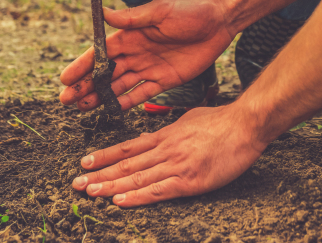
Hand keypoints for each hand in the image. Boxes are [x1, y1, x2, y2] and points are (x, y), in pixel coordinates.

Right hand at [59, 0, 233, 110]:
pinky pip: (142, 94)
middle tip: (66, 100)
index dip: (82, 65)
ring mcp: (149, 67)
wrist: (219, 21)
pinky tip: (110, 111)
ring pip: (119, 85)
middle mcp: (136, 52)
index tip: (65, 78)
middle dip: (85, 85)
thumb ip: (132, 18)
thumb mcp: (160, 11)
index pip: (101, 52)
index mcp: (131, 34)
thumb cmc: (190, 10)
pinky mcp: (165, 80)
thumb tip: (103, 13)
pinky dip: (126, 103)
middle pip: (105, 72)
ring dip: (100, 96)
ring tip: (81, 108)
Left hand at [71, 104, 266, 205]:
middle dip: (99, 174)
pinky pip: (158, 190)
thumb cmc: (222, 122)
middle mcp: (165, 149)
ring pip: (136, 178)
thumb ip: (169, 131)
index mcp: (165, 136)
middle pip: (126, 165)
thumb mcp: (188, 120)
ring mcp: (176, 165)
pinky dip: (137, 197)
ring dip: (110, 186)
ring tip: (89, 192)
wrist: (245, 125)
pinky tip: (120, 201)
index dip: (105, 156)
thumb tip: (150, 138)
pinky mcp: (189, 180)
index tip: (85, 162)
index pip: (128, 148)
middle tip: (76, 183)